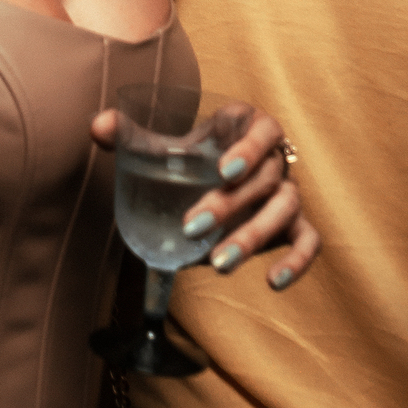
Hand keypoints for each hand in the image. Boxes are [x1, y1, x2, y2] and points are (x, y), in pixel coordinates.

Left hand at [90, 104, 319, 289]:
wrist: (207, 183)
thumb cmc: (188, 159)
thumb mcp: (161, 148)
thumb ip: (130, 137)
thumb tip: (97, 127)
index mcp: (247, 127)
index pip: (264, 128)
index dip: (250, 147)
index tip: (223, 169)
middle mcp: (275, 158)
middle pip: (267, 176)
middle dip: (231, 204)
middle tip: (193, 226)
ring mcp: (288, 191)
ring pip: (285, 208)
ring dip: (255, 236)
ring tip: (219, 263)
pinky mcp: (295, 224)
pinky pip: (309, 240)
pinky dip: (298, 260)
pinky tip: (274, 281)